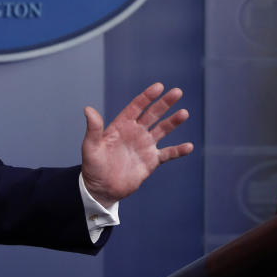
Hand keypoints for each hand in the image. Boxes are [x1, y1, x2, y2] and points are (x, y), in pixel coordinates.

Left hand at [81, 83, 192, 206]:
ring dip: (173, 122)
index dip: (147, 97)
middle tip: (177, 92)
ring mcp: (145, 146)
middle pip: (153, 114)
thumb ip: (93, 129)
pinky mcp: (151, 161)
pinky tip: (189, 146)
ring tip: (184, 113)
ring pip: (162, 130)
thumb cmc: (93, 167)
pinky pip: (168, 154)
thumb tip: (88, 109)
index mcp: (121, 125)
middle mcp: (135, 132)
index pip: (136, 107)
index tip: (159, 87)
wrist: (101, 189)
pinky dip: (178, 151)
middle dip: (165, 103)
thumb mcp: (91, 147)